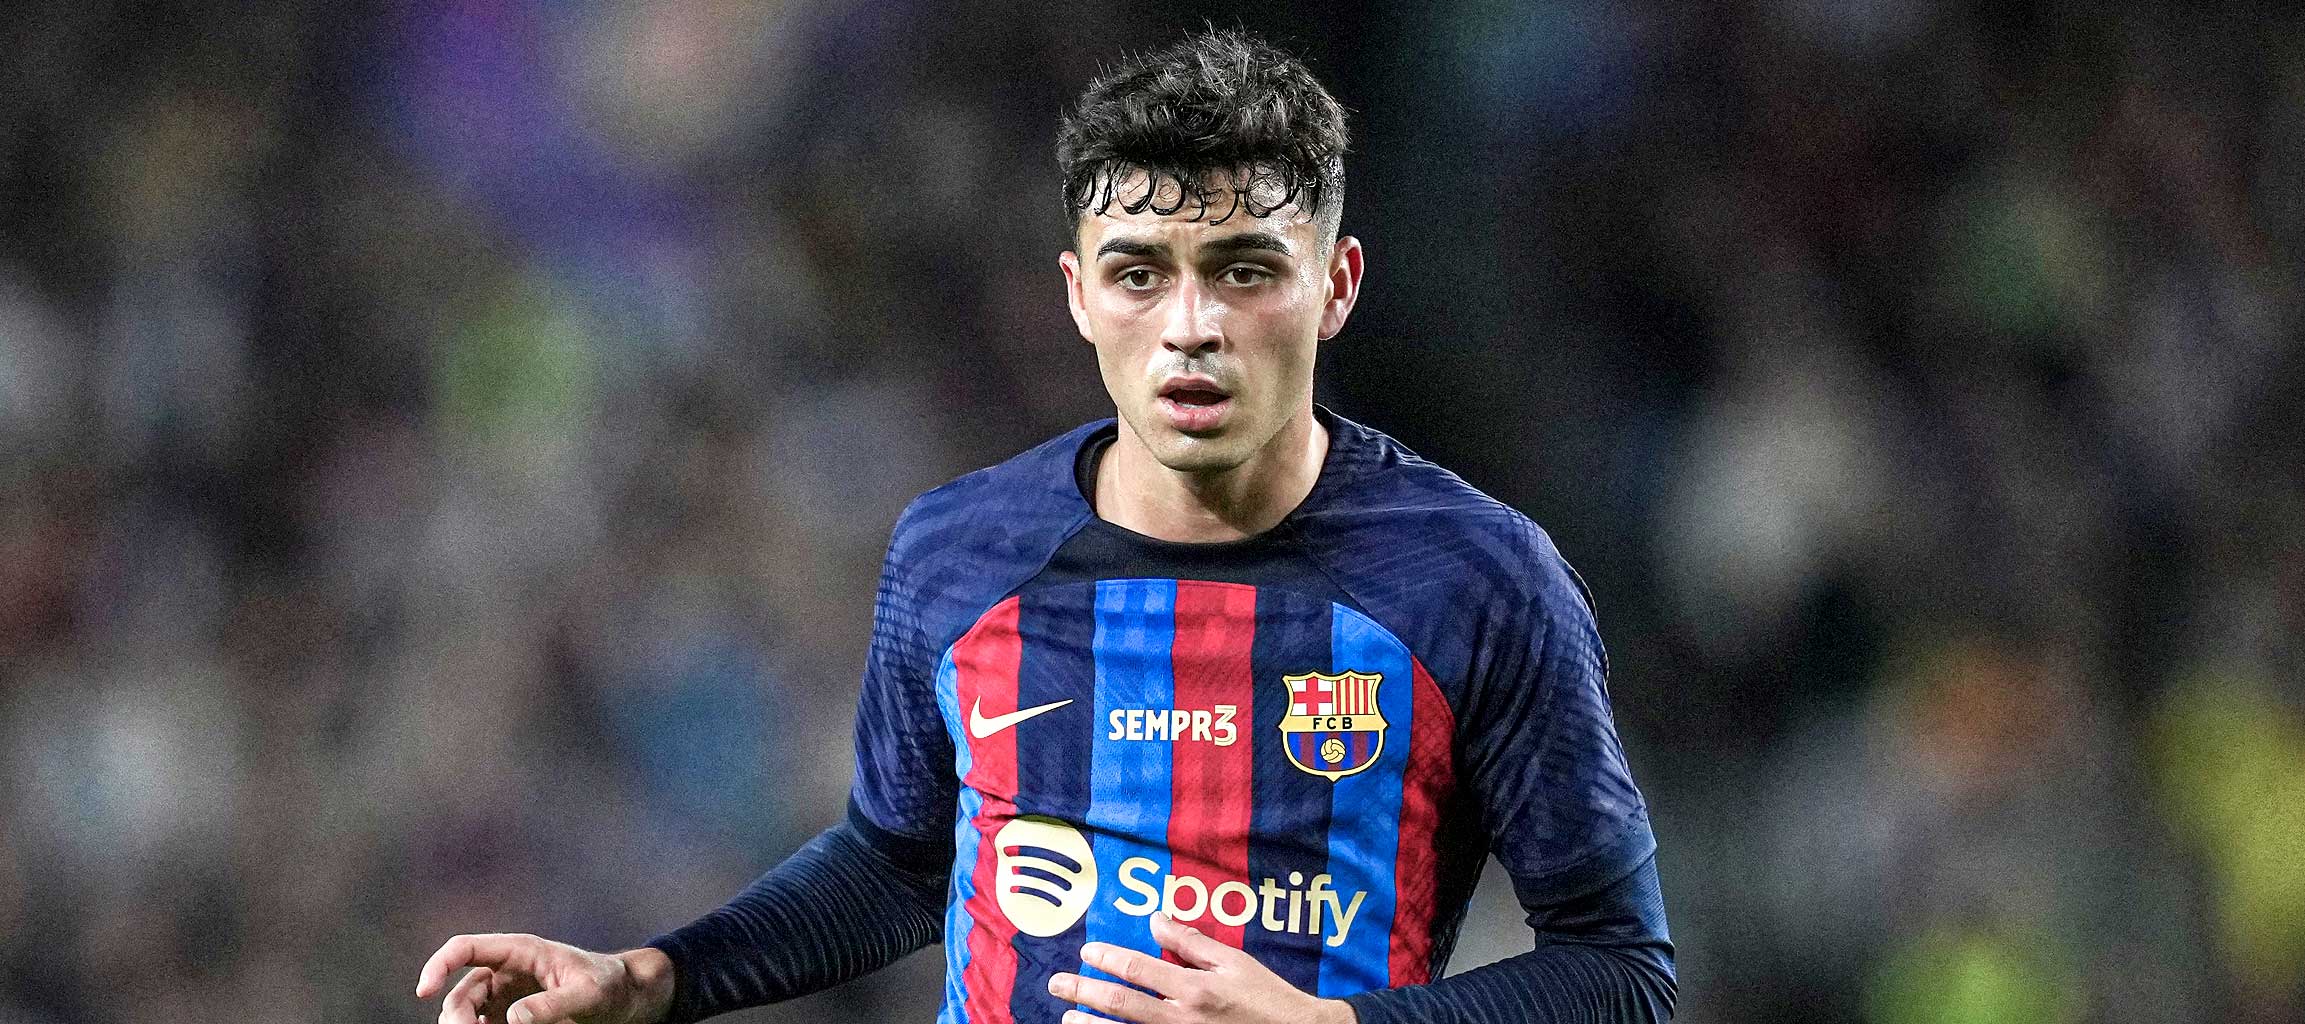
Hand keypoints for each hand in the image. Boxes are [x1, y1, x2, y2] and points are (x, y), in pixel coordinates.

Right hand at [415, 932, 674, 1023]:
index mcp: (521, 951)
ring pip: (466, 1013)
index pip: (465, 948)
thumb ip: (553, 1005)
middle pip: (460, 992)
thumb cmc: (610, 986)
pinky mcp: (510, 1016)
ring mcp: (505, 995)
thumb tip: (514, 1020)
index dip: (438, 965)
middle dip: (455, 1017)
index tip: (423, 991)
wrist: (626, 997)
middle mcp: (506, 970)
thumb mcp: (589, 994)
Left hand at [1048, 913, 1357, 1023]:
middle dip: (1084, 992)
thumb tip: (1156, 920)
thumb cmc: (1267, 999)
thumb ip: (1192, 943)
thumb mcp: (1235, 962)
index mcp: (1195, 988)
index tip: (1086, 951)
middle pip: (1122, 1004)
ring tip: (1068, 1018)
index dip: (1108, 958)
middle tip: (1056, 984)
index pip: (1139, 970)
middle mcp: (1183, 1019)